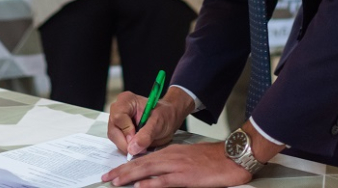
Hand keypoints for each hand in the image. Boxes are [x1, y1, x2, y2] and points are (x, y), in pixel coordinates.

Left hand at [102, 142, 251, 187]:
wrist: (231, 156)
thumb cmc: (212, 160)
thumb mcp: (188, 159)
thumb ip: (172, 165)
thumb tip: (155, 176)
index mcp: (170, 152)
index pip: (143, 159)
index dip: (126, 166)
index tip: (113, 173)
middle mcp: (170, 157)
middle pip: (141, 164)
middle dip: (121, 172)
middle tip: (106, 178)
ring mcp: (177, 166)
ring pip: (148, 170)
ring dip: (129, 176)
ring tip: (115, 181)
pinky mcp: (186, 177)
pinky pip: (165, 181)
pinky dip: (151, 184)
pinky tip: (141, 187)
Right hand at [107, 87, 192, 158]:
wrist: (169, 118)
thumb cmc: (165, 115)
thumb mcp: (159, 123)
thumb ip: (146, 135)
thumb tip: (132, 149)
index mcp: (126, 100)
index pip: (118, 118)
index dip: (127, 131)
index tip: (138, 139)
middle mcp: (118, 109)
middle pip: (113, 130)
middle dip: (126, 142)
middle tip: (141, 148)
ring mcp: (117, 120)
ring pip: (114, 138)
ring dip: (127, 146)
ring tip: (142, 146)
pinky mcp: (119, 130)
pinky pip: (118, 142)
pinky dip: (128, 147)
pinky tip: (139, 146)